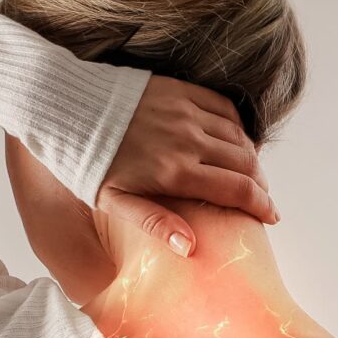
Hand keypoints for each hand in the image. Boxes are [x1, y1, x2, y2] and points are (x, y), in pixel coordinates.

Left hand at [95, 74, 278, 257]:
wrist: (65, 109)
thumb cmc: (86, 163)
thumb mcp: (114, 202)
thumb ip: (155, 223)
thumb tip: (191, 247)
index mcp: (175, 172)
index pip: (236, 189)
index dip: (261, 205)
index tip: (271, 216)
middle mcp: (188, 140)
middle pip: (245, 163)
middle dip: (261, 184)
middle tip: (262, 199)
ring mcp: (186, 112)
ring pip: (238, 136)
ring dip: (251, 158)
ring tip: (250, 174)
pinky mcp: (180, 90)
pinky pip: (224, 108)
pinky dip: (236, 127)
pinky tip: (234, 141)